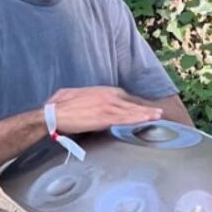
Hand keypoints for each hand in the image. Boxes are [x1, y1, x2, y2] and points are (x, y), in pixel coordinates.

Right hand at [46, 86, 160, 135]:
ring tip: (158, 116)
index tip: (142, 107)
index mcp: (100, 90)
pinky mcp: (104, 118)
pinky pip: (124, 119)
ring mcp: (106, 107)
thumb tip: (86, 101)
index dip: (133, 103)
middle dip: (144, 108)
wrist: (53, 113)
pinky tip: (146, 120)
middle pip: (130, 102)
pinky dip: (136, 119)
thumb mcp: (73, 95)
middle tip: (158, 112)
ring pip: (130, 111)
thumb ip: (84, 97)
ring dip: (145, 114)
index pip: (122, 96)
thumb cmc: (59, 106)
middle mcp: (106, 96)